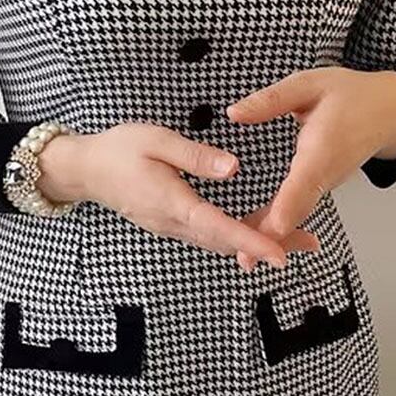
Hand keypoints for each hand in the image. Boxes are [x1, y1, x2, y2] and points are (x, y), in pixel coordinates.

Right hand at [37, 121, 317, 267]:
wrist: (86, 170)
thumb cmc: (118, 149)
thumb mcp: (155, 140)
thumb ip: (194, 155)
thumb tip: (234, 168)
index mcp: (172, 202)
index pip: (218, 227)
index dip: (250, 242)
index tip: (279, 255)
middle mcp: (174, 224)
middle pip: (227, 242)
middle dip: (268, 246)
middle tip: (309, 244)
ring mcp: (173, 228)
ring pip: (220, 243)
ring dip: (256, 245)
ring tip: (297, 242)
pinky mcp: (173, 225)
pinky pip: (210, 237)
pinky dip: (237, 239)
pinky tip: (257, 235)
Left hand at [226, 67, 395, 269]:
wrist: (390, 113)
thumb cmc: (351, 96)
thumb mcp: (310, 85)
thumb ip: (273, 100)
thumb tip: (235, 113)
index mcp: (322, 148)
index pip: (304, 183)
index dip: (289, 206)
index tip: (275, 228)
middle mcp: (324, 175)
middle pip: (297, 212)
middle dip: (272, 236)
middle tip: (245, 260)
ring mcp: (323, 186)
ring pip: (295, 216)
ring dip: (270, 237)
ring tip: (243, 260)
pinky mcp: (318, 189)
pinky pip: (296, 212)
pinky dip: (276, 228)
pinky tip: (252, 241)